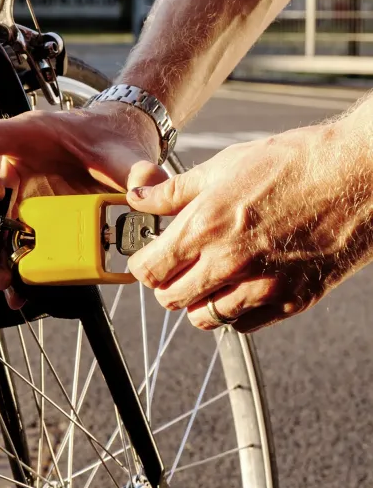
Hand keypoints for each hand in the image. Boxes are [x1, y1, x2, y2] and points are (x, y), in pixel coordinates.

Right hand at [0, 103, 166, 306]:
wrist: (119, 144)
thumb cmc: (110, 138)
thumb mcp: (124, 153)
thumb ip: (138, 171)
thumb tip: (146, 192)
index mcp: (25, 138)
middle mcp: (16, 167)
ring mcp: (21, 192)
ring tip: (10, 283)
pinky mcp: (32, 215)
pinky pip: (15, 238)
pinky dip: (18, 262)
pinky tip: (26, 282)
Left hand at [125, 122, 372, 331]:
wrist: (361, 175)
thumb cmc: (292, 163)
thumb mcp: (224, 166)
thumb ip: (173, 191)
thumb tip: (137, 198)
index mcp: (205, 227)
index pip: (148, 270)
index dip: (143, 264)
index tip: (150, 256)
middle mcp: (229, 263)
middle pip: (170, 299)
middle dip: (166, 284)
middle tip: (178, 266)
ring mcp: (262, 287)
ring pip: (204, 318)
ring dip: (198, 301)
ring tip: (210, 276)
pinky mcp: (291, 301)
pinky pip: (243, 324)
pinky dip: (234, 311)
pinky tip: (241, 285)